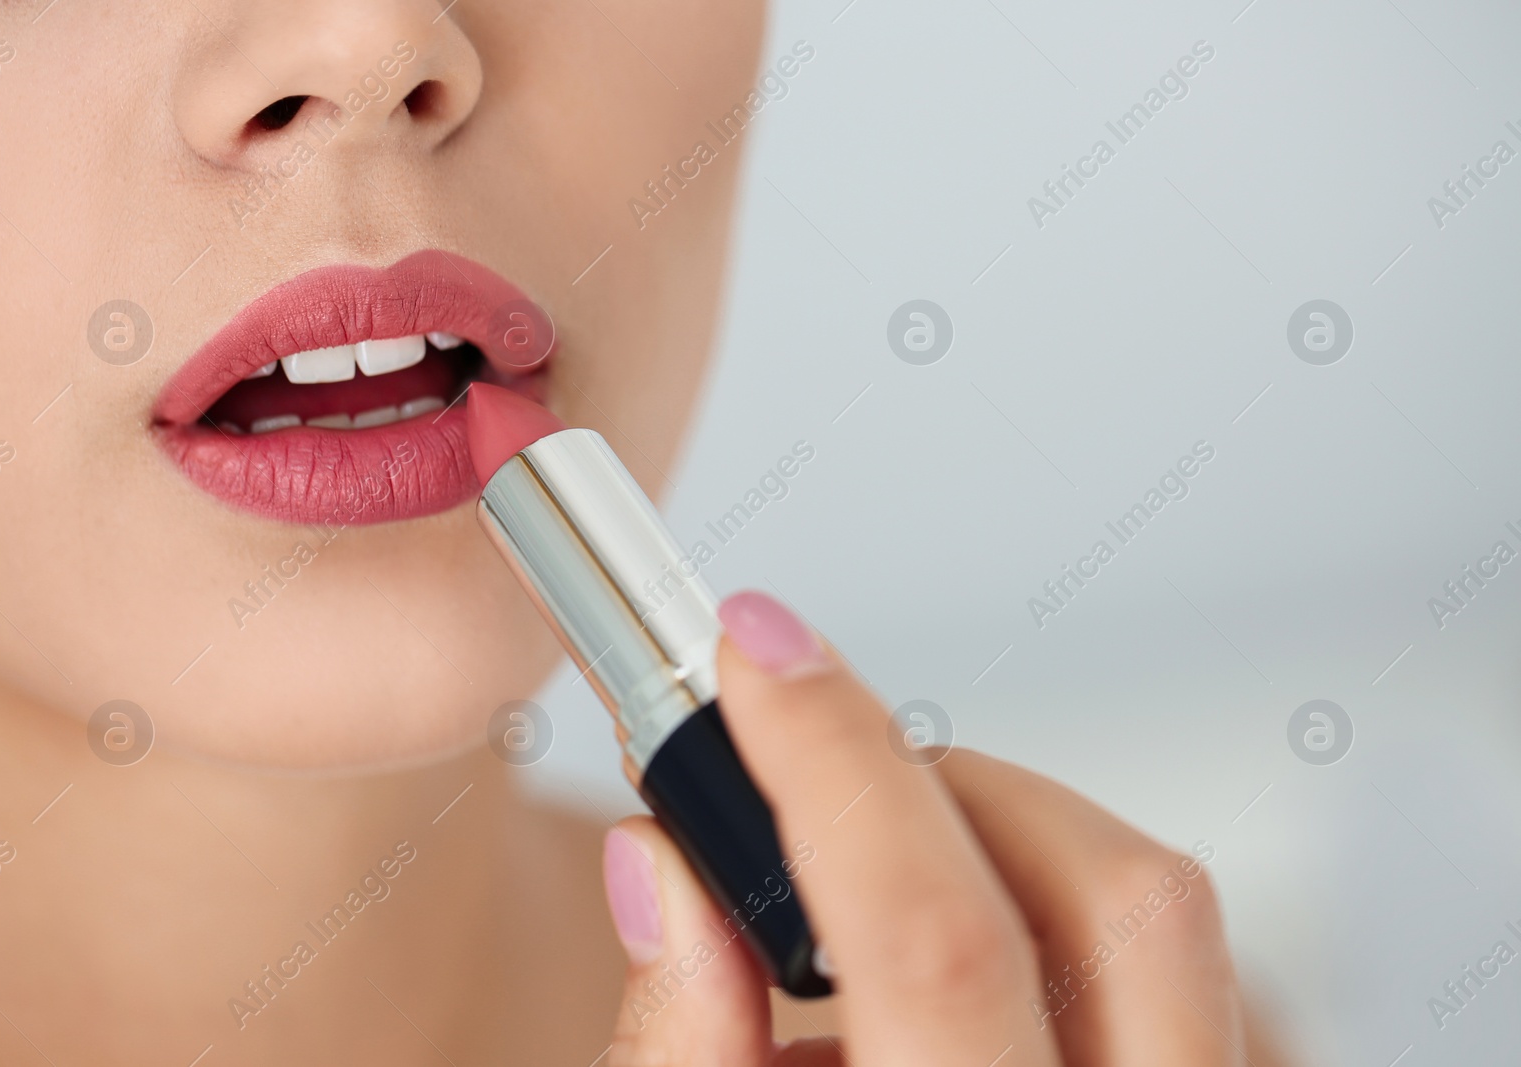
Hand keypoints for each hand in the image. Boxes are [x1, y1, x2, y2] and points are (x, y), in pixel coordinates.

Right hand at [600, 591, 1243, 1065]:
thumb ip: (681, 1044)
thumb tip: (661, 866)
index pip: (935, 939)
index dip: (833, 764)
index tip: (754, 652)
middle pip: (1119, 892)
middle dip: (950, 781)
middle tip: (834, 780)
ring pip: (1163, 914)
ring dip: (1005, 847)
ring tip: (879, 912)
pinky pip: (1172, 974)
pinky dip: (1046, 925)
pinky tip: (956, 995)